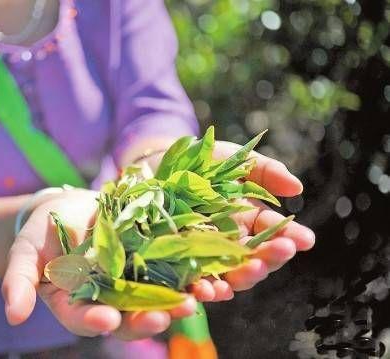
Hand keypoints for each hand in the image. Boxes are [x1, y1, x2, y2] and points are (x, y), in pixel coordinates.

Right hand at [1, 190, 227, 340]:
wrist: (69, 209)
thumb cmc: (42, 232)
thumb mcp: (25, 252)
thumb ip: (20, 282)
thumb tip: (12, 316)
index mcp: (77, 304)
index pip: (85, 318)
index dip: (95, 320)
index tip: (106, 319)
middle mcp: (109, 299)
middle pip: (128, 316)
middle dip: (146, 318)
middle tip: (164, 316)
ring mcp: (134, 282)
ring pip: (157, 298)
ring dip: (177, 300)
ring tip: (197, 297)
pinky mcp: (153, 261)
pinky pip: (173, 272)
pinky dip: (191, 275)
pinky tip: (210, 275)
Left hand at [188, 141, 315, 298]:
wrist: (160, 166)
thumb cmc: (205, 163)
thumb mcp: (237, 160)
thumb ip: (266, 172)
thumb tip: (297, 188)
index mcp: (251, 221)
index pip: (276, 233)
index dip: (291, 237)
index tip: (305, 239)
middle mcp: (234, 243)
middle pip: (257, 260)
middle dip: (271, 257)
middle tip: (282, 251)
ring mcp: (209, 255)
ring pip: (232, 276)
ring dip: (243, 277)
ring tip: (252, 270)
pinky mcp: (182, 264)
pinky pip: (196, 282)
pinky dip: (206, 289)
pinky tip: (211, 290)